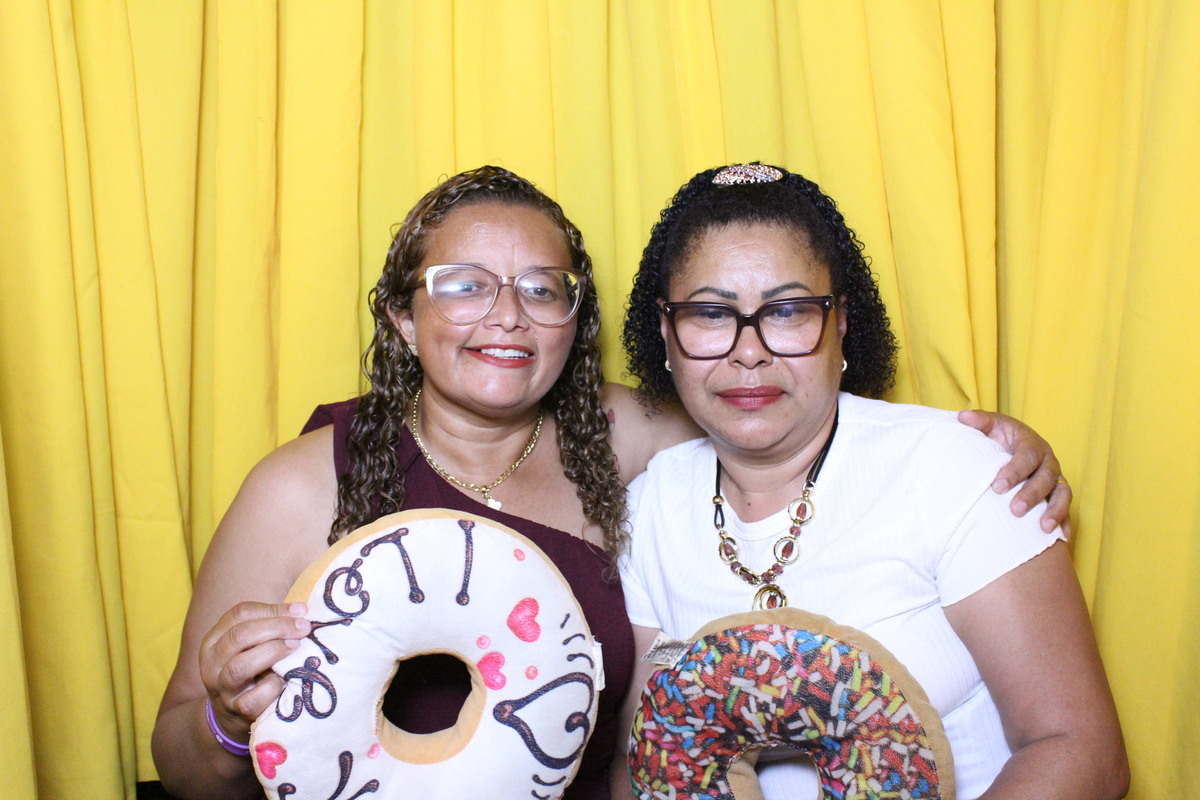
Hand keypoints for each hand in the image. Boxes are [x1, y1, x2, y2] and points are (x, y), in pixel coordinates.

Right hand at [198, 601, 310, 742]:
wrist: (230, 717)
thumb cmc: (249, 671)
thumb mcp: (249, 647)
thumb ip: (268, 628)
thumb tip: (301, 611)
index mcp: (214, 640)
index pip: (239, 614)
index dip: (271, 610)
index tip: (300, 611)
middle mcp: (212, 663)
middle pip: (239, 636)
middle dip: (276, 627)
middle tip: (303, 627)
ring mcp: (222, 689)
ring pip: (240, 666)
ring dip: (272, 652)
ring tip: (296, 646)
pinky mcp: (236, 711)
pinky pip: (254, 698)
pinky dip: (273, 686)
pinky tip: (287, 680)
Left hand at [957, 410, 1071, 536]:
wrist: (1012, 444)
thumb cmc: (999, 436)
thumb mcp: (990, 425)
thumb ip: (979, 421)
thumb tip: (963, 416)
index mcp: (1031, 443)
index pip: (1027, 456)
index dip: (1015, 471)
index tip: (997, 486)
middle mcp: (1048, 461)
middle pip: (1045, 478)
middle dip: (1031, 495)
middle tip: (1015, 510)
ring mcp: (1056, 478)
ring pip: (1062, 494)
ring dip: (1055, 511)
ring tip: (1043, 529)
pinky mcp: (1058, 494)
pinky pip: (1067, 509)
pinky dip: (1066, 523)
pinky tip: (1062, 538)